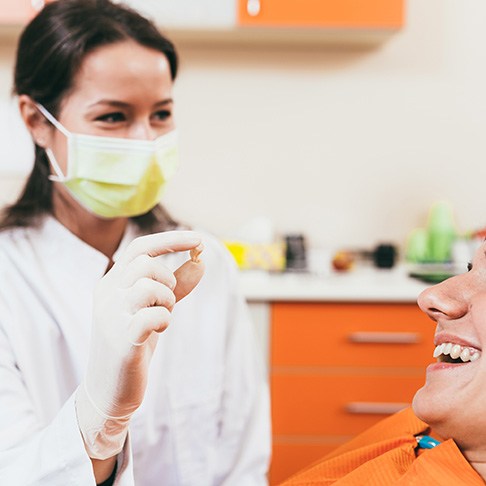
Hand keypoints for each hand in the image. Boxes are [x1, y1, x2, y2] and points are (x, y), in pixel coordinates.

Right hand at [76, 230, 204, 458]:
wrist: (109, 390)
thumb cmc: (134, 343)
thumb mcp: (155, 308)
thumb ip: (177, 285)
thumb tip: (201, 261)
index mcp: (112, 283)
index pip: (140, 248)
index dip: (171, 240)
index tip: (199, 239)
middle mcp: (106, 294)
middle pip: (146, 263)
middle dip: (168, 279)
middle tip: (168, 302)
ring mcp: (110, 317)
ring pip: (148, 285)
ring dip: (167, 300)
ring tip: (163, 316)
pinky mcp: (120, 340)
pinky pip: (152, 315)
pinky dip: (164, 319)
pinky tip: (159, 330)